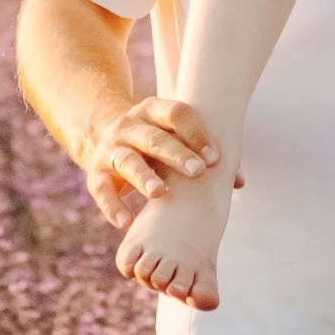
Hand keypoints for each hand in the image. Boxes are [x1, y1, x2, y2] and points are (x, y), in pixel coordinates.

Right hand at [82, 98, 222, 229]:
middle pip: (153, 138)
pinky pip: (102, 190)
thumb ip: (204, 155)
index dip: (196, 133)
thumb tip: (239, 182)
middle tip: (198, 171)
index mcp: (152, 110)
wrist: (102, 134)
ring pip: (127, 161)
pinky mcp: (95, 174)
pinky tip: (127, 223)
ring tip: (160, 193)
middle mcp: (129, 125)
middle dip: (176, 154)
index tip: (215, 156)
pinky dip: (113, 207)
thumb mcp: (174, 136)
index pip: (176, 113)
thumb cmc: (155, 141)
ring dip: (144, 177)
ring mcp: (110, 148)